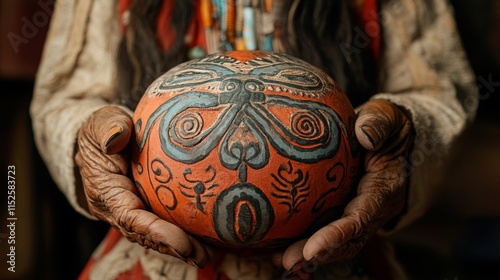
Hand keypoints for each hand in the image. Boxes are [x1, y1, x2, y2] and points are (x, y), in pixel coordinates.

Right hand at [75, 106, 208, 267]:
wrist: (102, 137)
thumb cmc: (103, 129)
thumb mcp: (101, 123)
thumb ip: (108, 129)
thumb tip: (117, 138)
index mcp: (106, 192)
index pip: (130, 218)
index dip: (156, 232)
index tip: (181, 242)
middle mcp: (118, 209)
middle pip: (148, 235)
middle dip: (175, 248)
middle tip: (203, 256)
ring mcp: (132, 211)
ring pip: (158, 235)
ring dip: (184, 248)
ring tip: (211, 255)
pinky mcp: (145, 208)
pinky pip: (164, 224)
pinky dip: (185, 235)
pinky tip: (210, 241)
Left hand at [276, 99, 413, 275]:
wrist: (392, 136)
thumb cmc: (386, 124)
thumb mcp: (387, 116)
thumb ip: (378, 123)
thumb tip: (365, 135)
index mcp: (385, 188)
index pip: (361, 218)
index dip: (337, 235)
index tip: (313, 247)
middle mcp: (375, 207)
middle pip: (347, 239)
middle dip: (318, 252)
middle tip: (287, 261)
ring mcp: (361, 211)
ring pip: (337, 240)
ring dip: (309, 252)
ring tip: (278, 259)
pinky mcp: (347, 209)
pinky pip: (329, 228)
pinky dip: (307, 239)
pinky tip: (279, 243)